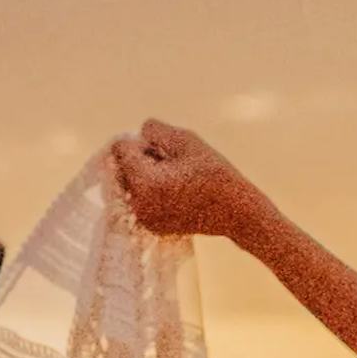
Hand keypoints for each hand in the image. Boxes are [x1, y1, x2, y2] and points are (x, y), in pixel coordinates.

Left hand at [112, 121, 259, 245]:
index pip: (120, 149)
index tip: (163, 149)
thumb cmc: (214, 173)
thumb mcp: (186, 140)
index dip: (140, 142)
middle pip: (120, 168)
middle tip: (172, 163)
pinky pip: (139, 200)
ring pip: (129, 184)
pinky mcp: (151, 226)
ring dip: (144, 176)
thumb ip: (155, 130)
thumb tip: (138, 134)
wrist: (236, 212)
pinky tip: (176, 191)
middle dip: (139, 160)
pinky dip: (150, 192)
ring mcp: (143, 218)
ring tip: (175, 177)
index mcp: (143, 181)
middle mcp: (137, 203)